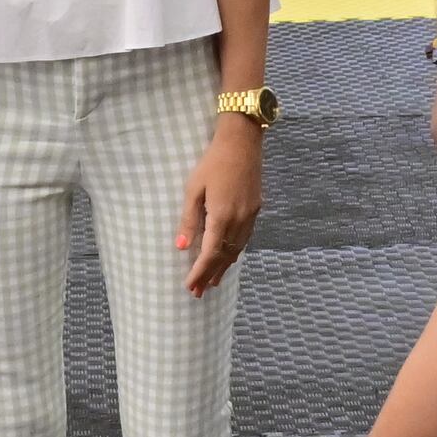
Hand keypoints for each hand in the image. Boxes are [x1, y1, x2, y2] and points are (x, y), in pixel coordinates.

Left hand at [177, 122, 262, 294]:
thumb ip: (188, 219)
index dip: (199, 272)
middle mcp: (239, 220)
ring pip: (236, 250)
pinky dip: (234, 253)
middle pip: (224, 257)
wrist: (242, 143)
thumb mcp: (194, 188)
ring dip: (223, 268)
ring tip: (213, 283)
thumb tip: (181, 247)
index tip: (190, 286)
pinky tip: (229, 258)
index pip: (209, 254)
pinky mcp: (255, 210)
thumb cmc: (212, 163)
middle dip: (210, 275)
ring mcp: (250, 216)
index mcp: (221, 216)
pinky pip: (244, 239)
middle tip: (198, 293)